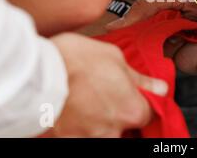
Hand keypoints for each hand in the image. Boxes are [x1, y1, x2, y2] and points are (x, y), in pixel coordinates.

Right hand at [46, 33, 167, 136]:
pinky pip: (82, 134)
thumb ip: (140, 79)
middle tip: (106, 97)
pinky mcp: (68, 138)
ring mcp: (90, 137)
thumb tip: (159, 87)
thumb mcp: (115, 58)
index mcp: (132, 109)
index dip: (142, 103)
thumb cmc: (76, 59)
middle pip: (126, 128)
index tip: (134, 96)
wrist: (37, 72)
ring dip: (100, 121)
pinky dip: (81, 126)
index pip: (148, 115)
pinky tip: (75, 110)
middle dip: (120, 114)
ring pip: (104, 133)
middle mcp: (114, 129)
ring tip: (88, 101)